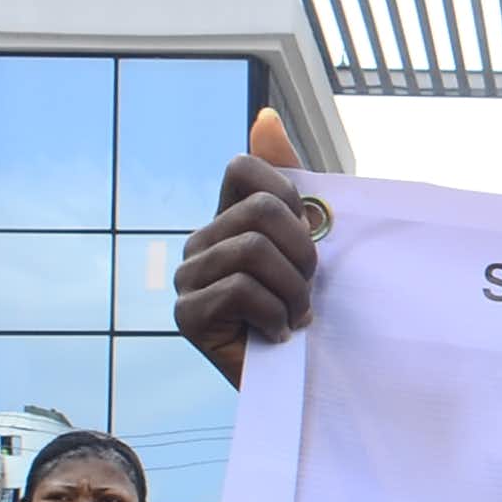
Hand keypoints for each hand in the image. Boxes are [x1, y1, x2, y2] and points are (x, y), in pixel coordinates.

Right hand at [172, 109, 314, 385]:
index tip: (307, 239)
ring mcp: (189, 278)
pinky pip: (241, 288)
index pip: (244, 170)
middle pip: (261, 211)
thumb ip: (292, 183)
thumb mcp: (313, 244)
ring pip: (254, 250)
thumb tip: (264, 117)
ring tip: (295, 317)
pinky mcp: (187, 315)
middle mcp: (201, 242)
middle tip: (307, 292)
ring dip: (293, 291)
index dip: (288, 199)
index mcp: (228, 218)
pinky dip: (275, 315)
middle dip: (304, 255)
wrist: (306, 384)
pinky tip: (277, 336)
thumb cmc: (313, 312)